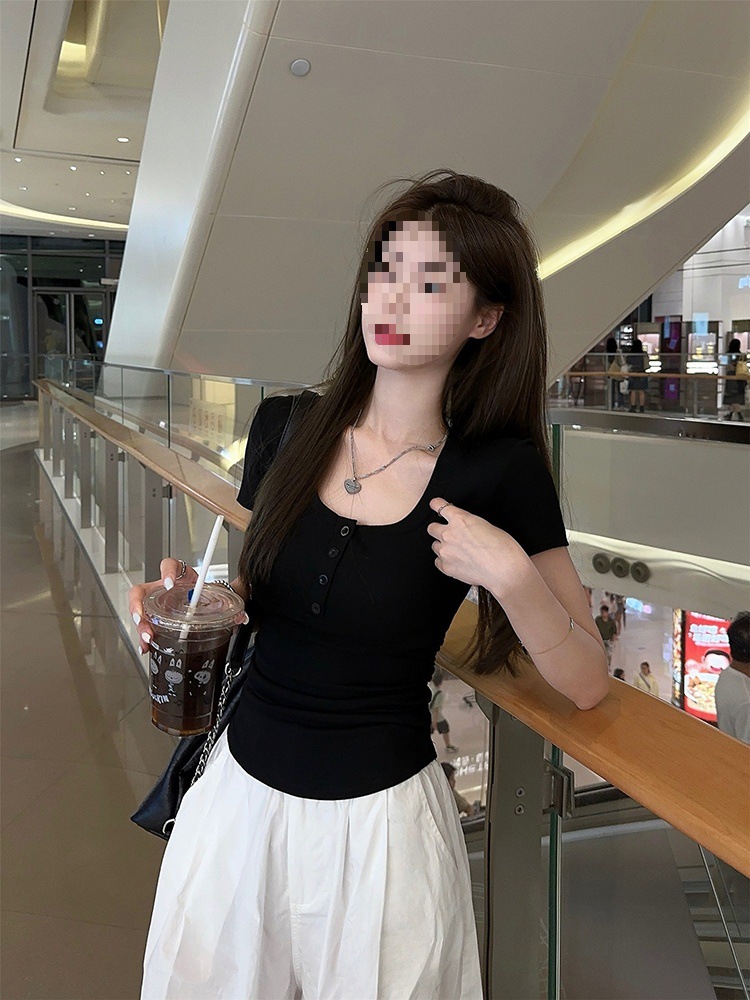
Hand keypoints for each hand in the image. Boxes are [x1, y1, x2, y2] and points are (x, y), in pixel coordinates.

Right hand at [127, 559, 248, 654]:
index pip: (169, 566)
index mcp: (179, 578)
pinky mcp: (154, 621)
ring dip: (141, 626)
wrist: (204, 604)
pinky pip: (144, 628)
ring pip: (139, 612)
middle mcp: (161, 590)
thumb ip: (228, 603)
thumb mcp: (214, 595)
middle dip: (138, 605)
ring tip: (147, 637)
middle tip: (142, 616)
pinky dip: (144, 640)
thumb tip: (241, 616)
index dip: (166, 572)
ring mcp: (154, 605)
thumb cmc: (204, 596)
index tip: (169, 583)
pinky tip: (147, 647)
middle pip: (141, 592)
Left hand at [427, 497, 527, 598]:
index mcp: (460, 519)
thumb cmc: (503, 549)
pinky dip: (444, 561)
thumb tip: (463, 528)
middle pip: (431, 528)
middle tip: (449, 534)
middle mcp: (449, 534)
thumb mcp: (486, 525)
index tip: (435, 505)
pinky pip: (438, 561)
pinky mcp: (446, 567)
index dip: (436, 504)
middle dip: (439, 530)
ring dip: (442, 546)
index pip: (439, 505)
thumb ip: (469, 524)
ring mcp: (446, 551)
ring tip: (457, 551)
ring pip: (434, 545)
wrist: (505, 571)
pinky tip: (457, 562)